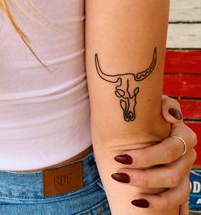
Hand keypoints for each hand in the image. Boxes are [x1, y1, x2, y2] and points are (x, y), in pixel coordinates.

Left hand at [112, 95, 197, 212]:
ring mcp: (186, 169)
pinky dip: (160, 203)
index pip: (171, 149)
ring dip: (151, 192)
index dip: (146, 156)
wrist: (147, 125)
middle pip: (172, 171)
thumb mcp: (155, 103)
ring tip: (128, 190)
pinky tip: (139, 201)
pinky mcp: (181, 182)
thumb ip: (164, 104)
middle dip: (144, 176)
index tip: (119, 157)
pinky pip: (178, 199)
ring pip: (176, 187)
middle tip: (119, 174)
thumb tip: (172, 116)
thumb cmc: (150, 114)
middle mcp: (187, 153)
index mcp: (182, 134)